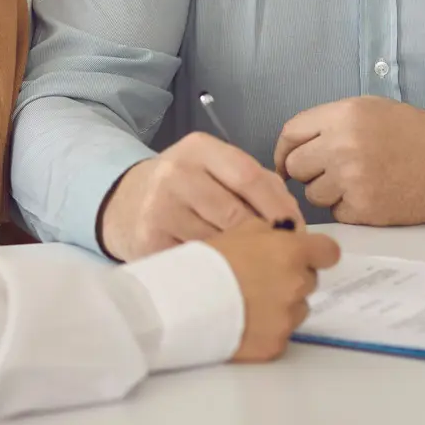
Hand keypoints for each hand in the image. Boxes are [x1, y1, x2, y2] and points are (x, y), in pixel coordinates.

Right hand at [98, 133, 302, 261]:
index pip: (249, 176)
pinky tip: (223, 276)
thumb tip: (296, 227)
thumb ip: (259, 186)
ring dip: (243, 262)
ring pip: (219, 244)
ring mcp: (159, 207)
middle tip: (283, 261)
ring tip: (254, 271)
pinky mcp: (150, 240)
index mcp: (199, 149)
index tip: (297, 233)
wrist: (127, 203)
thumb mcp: (216, 170)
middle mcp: (176, 173)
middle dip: (265, 242)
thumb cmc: (187, 188)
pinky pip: (197, 263)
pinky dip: (216, 273)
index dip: (279, 208)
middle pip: (236, 215)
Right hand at [207, 219, 340, 361]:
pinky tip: (243, 320)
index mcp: (291, 253)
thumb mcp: (239, 231)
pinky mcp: (277, 345)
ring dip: (281, 304)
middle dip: (291, 277)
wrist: (188, 302)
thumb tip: (282, 236)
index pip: (329, 251)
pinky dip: (267, 327)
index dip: (318, 252)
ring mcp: (289, 318)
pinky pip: (280, 333)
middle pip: (309, 280)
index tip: (306, 254)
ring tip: (249, 301)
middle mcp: (297, 285)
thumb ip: (268, 233)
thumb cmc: (211, 260)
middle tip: (260, 276)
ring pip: (296, 308)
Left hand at [273, 96, 424, 225]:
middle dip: (307, 171)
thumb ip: (328, 121)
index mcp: (341, 116)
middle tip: (328, 171)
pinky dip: (348, 209)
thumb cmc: (411, 133)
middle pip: (295, 166)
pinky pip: (336, 213)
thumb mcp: (367, 108)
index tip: (285, 161)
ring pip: (313, 194)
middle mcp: (341, 146)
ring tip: (356, 181)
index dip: (283, 150)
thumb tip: (293, 144)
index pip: (290, 134)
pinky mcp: (365, 209)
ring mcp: (352, 180)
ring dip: (327, 192)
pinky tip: (370, 195)